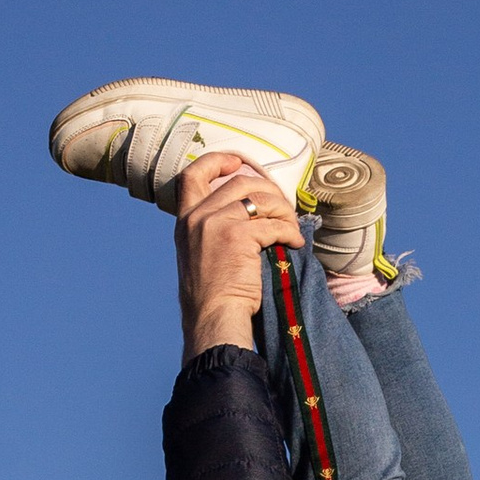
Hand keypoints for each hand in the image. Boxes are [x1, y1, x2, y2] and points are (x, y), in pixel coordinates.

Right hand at [176, 151, 302, 359]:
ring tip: (292, 228)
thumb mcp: (198, 253)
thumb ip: (209, 228)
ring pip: (259, 199)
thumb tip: (245, 212)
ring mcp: (217, 224)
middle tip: (282, 207)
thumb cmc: (211, 295)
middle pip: (239, 182)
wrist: (213, 318)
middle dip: (268, 190)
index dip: (217, 161)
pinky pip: (272, 224)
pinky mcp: (238, 237)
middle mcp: (198, 217)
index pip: (192, 174)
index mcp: (185, 219)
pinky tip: (294, 243)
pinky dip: (289, 232)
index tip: (239, 163)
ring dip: (283, 211)